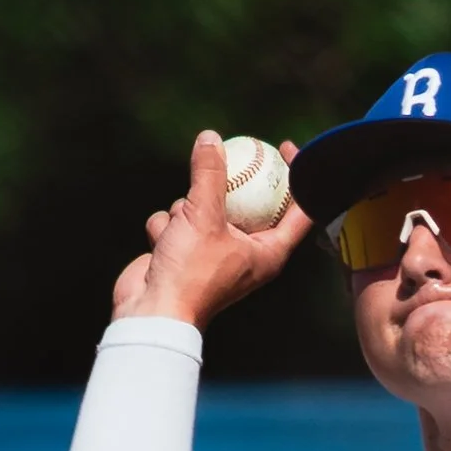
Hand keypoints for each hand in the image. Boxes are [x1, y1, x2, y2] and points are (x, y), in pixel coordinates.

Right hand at [111, 131, 313, 329]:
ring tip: (181, 227)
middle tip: (226, 151)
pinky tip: (162, 242)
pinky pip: (178, 221)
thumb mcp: (203, 215)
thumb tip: (210, 138)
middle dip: (228, 183)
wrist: (152, 312)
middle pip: (247, 201)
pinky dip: (167, 227)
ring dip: (186, 209)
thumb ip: (209, 174)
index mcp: (268, 252)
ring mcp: (214, 252)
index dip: (297, 174)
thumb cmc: (189, 273)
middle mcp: (246, 252)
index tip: (285, 147)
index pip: (298, 209)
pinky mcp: (186, 252)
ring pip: (204, 207)